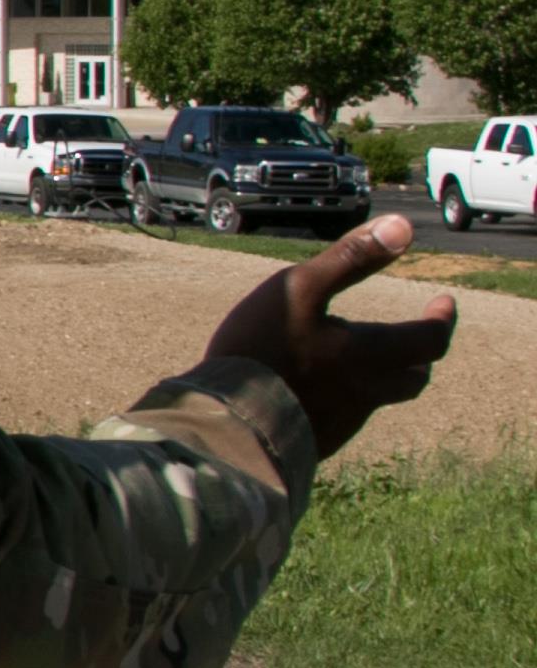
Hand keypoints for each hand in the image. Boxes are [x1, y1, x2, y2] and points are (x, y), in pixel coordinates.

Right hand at [203, 211, 457, 459]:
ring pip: (377, 398)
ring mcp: (341, 421)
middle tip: (411, 336)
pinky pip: (340, 417)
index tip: (443, 302)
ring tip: (357, 358)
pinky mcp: (314, 441)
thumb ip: (351, 257)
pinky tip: (313, 387)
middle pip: (413, 377)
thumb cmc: (261, 348)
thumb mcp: (299, 288)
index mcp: (371, 355)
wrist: (224, 422)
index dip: (442, 318)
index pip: (432, 339)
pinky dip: (341, 397)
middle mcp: (367, 392)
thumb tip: (403, 226)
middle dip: (418, 354)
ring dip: (380, 376)